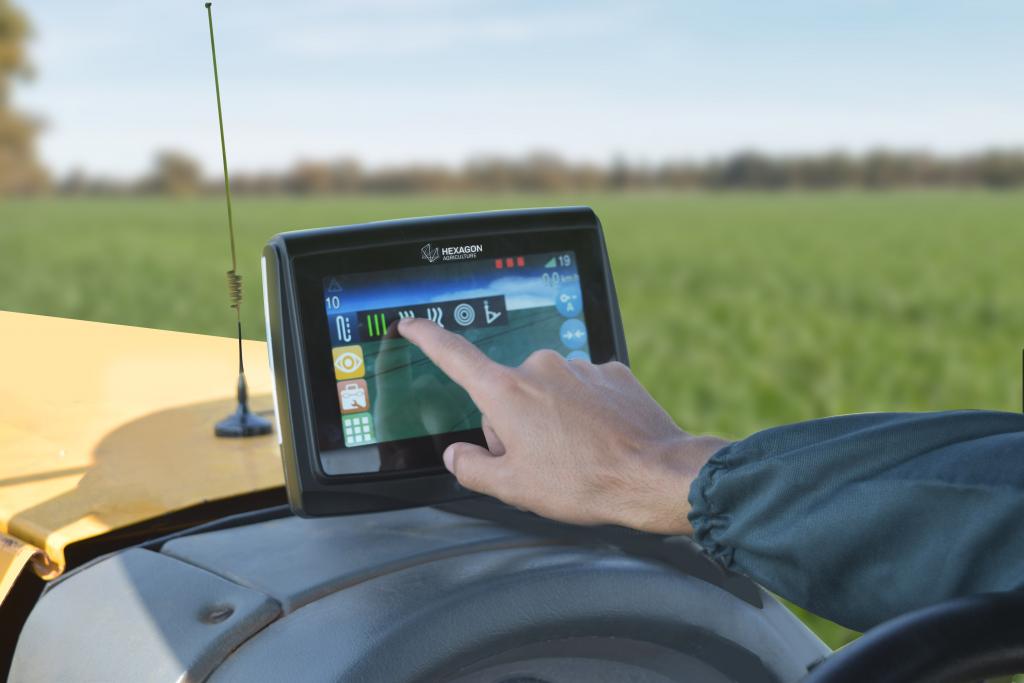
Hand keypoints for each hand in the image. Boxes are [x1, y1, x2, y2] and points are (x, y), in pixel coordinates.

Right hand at [397, 318, 729, 534]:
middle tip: (537, 462)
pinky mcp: (610, 372)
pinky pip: (581, 390)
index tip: (411, 324)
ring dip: (549, 419)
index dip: (427, 337)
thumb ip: (472, 469)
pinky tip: (597, 440)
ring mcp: (578, 366)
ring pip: (545, 392)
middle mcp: (539, 368)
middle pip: (506, 392)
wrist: (653, 474)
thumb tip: (458, 456)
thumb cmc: (584, 482)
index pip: (454, 355)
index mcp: (506, 392)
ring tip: (574, 456)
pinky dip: (582, 413)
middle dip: (511, 424)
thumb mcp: (513, 488)